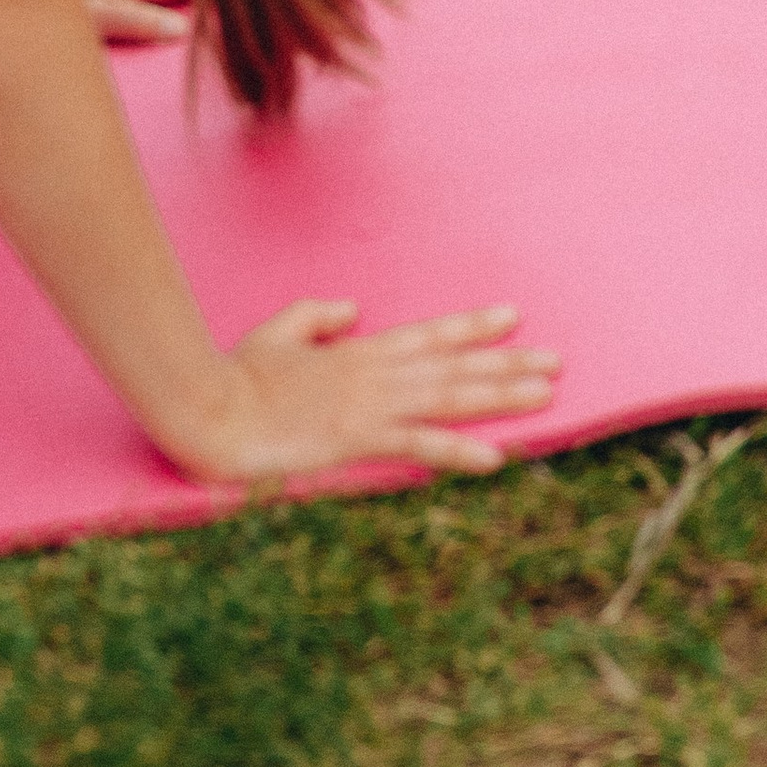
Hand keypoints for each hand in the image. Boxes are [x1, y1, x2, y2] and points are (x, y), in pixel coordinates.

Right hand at [164, 299, 560, 483]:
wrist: (209, 409)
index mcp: (358, 351)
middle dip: (508, 364)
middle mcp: (375, 373)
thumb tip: (354, 308)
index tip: (512, 318)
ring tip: (546, 396)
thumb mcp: (278, 332)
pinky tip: (496, 458)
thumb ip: (317, 316)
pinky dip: (459, 450)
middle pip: (454, 364)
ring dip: (501, 397)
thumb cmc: (236, 375)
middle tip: (557, 361)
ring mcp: (370, 405)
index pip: (428, 335)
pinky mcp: (357, 439)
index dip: (471, 328)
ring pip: (449, 396)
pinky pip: (418, 445)